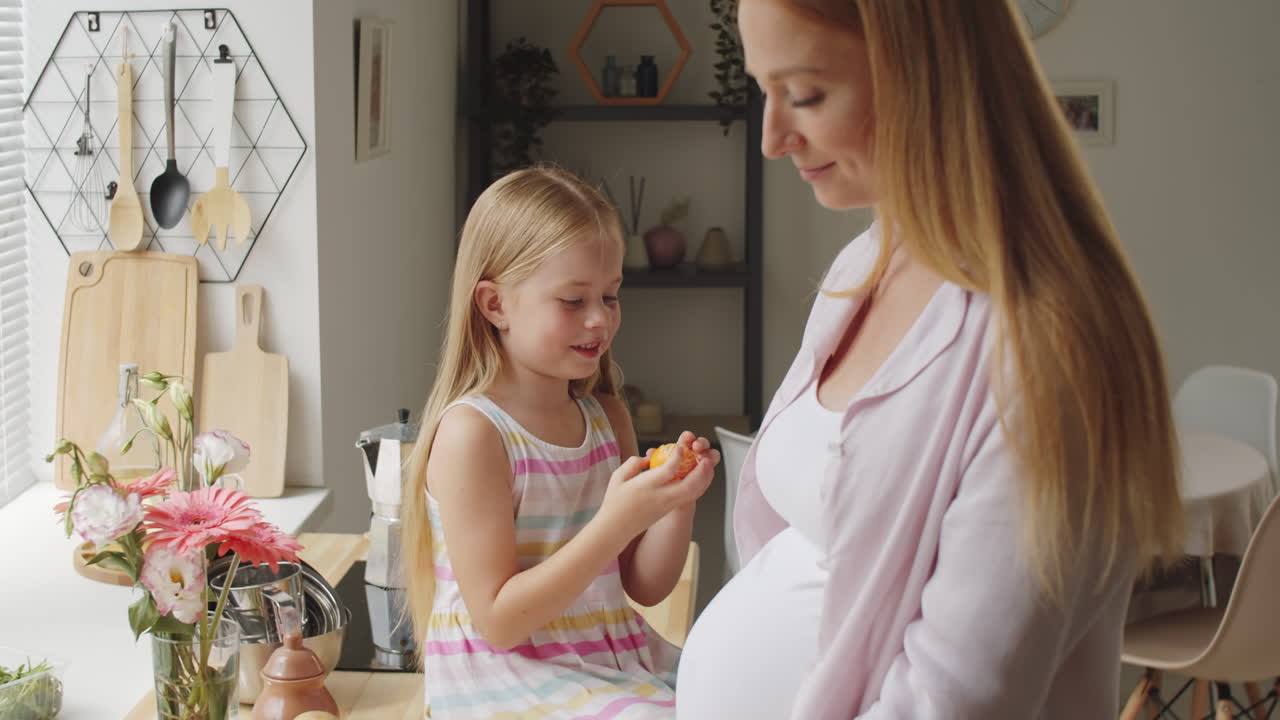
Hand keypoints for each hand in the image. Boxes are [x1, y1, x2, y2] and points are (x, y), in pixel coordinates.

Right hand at [597, 433, 716, 544]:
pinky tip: (700, 478)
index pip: (668, 471)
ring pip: (692, 493)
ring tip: (707, 466)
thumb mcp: (618, 477)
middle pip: (688, 485)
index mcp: (646, 487)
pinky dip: (698, 487)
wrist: (615, 529)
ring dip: (704, 479)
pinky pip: (688, 498)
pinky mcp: (668, 510)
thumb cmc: (614, 502)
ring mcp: (666, 506)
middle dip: (701, 471)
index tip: (680, 447)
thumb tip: (649, 457)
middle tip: (705, 458)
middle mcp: (659, 497)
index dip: (677, 457)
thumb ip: (634, 463)